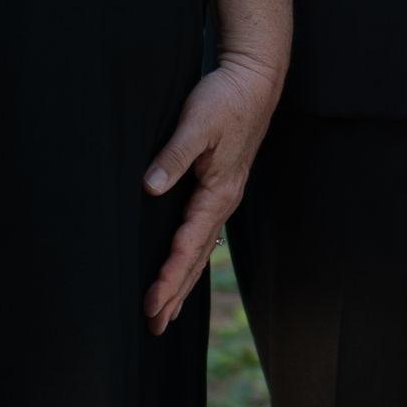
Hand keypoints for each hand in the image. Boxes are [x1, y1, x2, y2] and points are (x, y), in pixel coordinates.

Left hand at [141, 53, 282, 334]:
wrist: (254, 78)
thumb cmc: (226, 98)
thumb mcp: (198, 122)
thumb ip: (174, 155)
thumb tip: (151, 187)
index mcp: (219, 192)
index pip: (189, 245)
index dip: (169, 277)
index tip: (151, 304)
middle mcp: (224, 201)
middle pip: (198, 258)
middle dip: (176, 293)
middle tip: (153, 327)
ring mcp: (224, 196)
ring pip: (202, 250)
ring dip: (184, 282)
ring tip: (167, 314)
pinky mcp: (220, 187)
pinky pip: (204, 234)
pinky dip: (192, 258)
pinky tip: (185, 266)